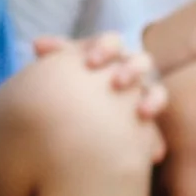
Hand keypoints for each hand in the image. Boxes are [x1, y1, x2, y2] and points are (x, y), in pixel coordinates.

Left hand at [32, 32, 169, 147]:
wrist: (78, 119)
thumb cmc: (69, 86)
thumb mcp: (62, 71)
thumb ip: (55, 57)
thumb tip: (37, 44)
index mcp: (108, 54)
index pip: (112, 42)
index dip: (104, 48)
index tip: (90, 62)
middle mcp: (130, 70)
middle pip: (140, 61)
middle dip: (131, 69)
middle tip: (117, 82)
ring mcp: (142, 94)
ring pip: (156, 91)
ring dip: (152, 99)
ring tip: (142, 112)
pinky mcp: (148, 121)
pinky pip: (158, 130)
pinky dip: (156, 138)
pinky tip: (153, 153)